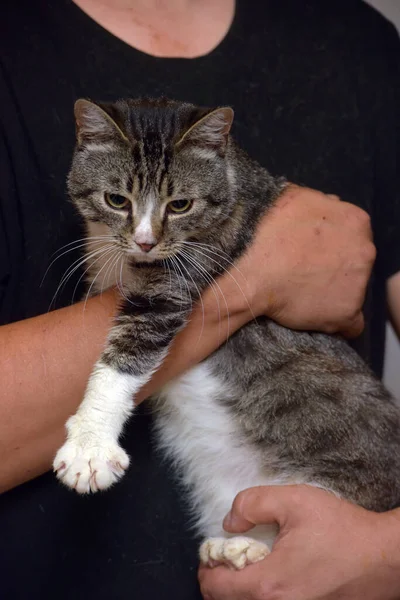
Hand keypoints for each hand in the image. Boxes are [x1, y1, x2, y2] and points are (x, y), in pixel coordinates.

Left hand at [198, 485, 399, 599]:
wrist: (384, 557)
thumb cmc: (342, 529)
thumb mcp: (294, 500)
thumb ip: (252, 504)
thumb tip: (230, 522)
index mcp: (269, 584)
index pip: (216, 588)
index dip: (206, 567)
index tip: (210, 551)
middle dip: (219, 581)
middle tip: (225, 557)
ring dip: (240, 589)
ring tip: (249, 563)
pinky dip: (262, 594)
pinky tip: (274, 572)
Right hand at [216, 185, 375, 337]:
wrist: (253, 277)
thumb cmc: (269, 235)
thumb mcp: (293, 198)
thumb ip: (318, 201)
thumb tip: (328, 203)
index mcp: (356, 221)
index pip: (353, 233)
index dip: (332, 242)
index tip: (313, 251)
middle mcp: (365, 251)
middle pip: (356, 259)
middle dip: (336, 264)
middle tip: (308, 270)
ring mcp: (359, 284)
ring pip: (352, 289)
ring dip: (334, 290)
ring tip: (307, 291)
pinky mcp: (347, 313)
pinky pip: (352, 323)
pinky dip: (337, 321)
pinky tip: (318, 315)